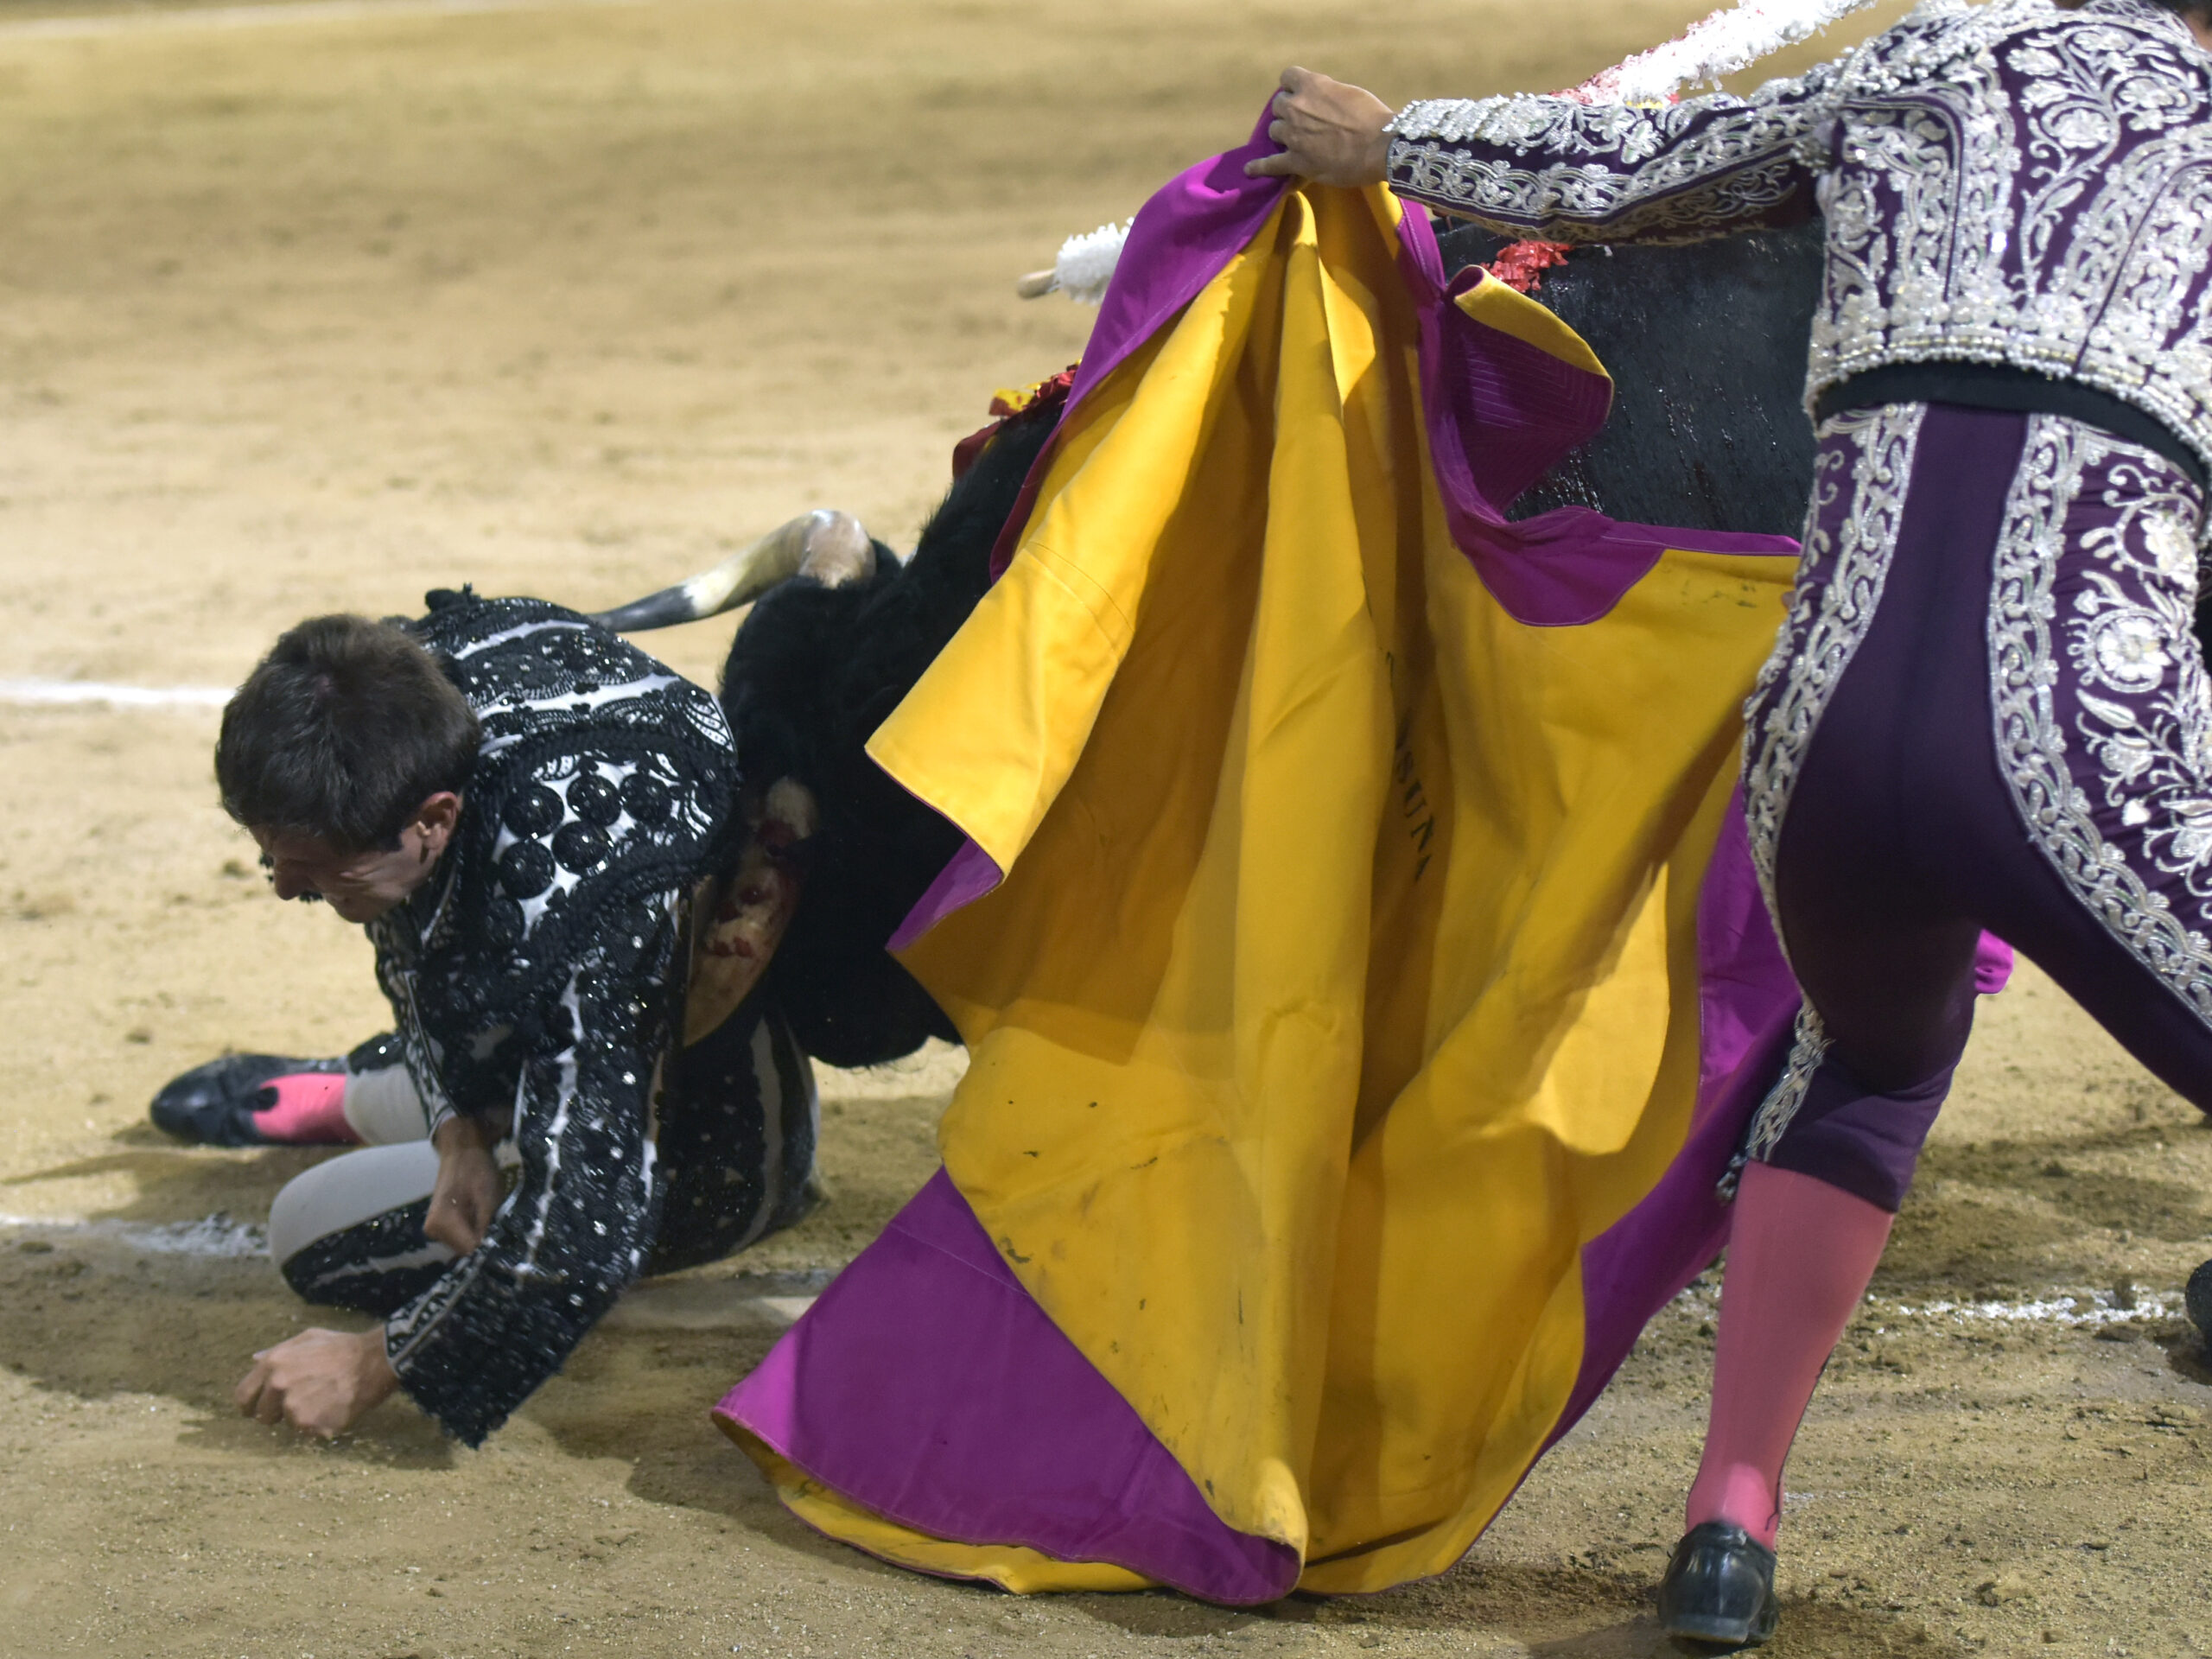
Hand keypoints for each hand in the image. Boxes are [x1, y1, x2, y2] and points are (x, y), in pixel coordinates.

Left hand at [234, 1327, 398, 1437]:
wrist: (374, 1361)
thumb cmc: (341, 1347)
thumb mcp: (307, 1339)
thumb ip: (277, 1351)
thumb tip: (255, 1360)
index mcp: (273, 1365)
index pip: (243, 1396)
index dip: (249, 1405)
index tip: (256, 1409)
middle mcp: (279, 1387)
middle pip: (263, 1417)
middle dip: (278, 1413)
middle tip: (302, 1401)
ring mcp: (296, 1409)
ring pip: (290, 1424)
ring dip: (304, 1417)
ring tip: (327, 1398)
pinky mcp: (314, 1426)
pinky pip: (311, 1432)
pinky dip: (322, 1424)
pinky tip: (337, 1406)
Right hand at [426, 1114, 501, 1255]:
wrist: (463, 1151)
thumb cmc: (478, 1171)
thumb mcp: (488, 1200)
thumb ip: (485, 1228)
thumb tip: (488, 1253)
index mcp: (441, 1223)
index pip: (469, 1250)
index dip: (487, 1242)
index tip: (497, 1227)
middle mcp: (433, 1231)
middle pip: (465, 1249)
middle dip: (482, 1237)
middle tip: (491, 1215)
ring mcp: (434, 1229)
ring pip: (464, 1244)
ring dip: (477, 1232)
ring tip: (483, 1211)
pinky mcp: (439, 1225)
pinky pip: (460, 1236)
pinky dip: (471, 1228)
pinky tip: (476, 1212)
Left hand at [1244, 67, 1394, 185]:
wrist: (1380, 146)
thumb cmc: (1372, 117)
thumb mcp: (1348, 93)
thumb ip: (1327, 94)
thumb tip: (1321, 100)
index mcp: (1311, 86)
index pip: (1287, 76)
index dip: (1292, 86)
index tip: (1299, 94)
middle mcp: (1296, 107)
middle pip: (1279, 105)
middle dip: (1288, 112)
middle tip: (1302, 122)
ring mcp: (1293, 135)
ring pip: (1274, 131)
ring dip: (1283, 135)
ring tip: (1294, 142)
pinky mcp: (1294, 161)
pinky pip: (1269, 164)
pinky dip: (1259, 167)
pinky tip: (1249, 169)